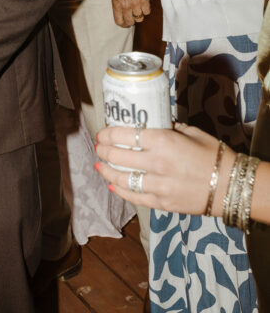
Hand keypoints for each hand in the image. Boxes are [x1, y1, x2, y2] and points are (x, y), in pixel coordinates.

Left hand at [95, 124, 234, 216]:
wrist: (230, 185)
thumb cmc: (212, 154)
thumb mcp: (190, 131)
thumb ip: (168, 127)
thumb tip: (152, 124)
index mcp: (162, 141)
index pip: (125, 135)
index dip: (108, 134)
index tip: (102, 133)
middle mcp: (156, 163)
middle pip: (119, 156)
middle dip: (104, 151)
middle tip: (98, 147)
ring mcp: (158, 186)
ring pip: (123, 179)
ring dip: (107, 172)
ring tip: (100, 166)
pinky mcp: (163, 203)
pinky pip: (136, 197)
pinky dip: (122, 191)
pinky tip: (113, 186)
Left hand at [111, 0, 150, 27]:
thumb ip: (118, 7)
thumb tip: (123, 19)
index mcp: (116, 5)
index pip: (119, 22)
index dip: (123, 24)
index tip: (126, 23)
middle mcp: (126, 6)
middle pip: (130, 22)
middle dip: (131, 20)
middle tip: (132, 16)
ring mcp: (135, 3)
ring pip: (139, 18)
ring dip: (139, 14)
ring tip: (137, 9)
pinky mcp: (144, 0)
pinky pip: (147, 11)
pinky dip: (146, 9)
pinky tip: (143, 5)